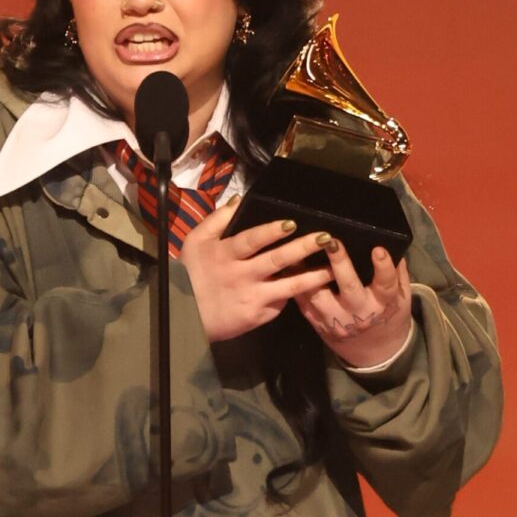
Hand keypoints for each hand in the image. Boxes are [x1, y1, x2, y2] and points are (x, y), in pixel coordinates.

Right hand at [179, 202, 335, 341]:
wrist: (184, 315)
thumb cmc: (190, 273)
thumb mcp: (195, 241)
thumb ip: (217, 219)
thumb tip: (240, 199)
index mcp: (226, 254)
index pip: (252, 240)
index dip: (271, 232)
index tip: (291, 224)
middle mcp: (242, 275)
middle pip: (277, 260)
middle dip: (303, 248)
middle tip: (326, 239)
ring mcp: (252, 297)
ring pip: (288, 287)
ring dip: (312, 277)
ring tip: (332, 269)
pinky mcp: (257, 316)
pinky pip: (280, 304)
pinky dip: (293, 295)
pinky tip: (311, 287)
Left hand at [294, 239, 412, 368]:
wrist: (373, 352)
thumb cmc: (388, 316)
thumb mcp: (401, 298)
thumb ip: (397, 273)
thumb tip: (392, 244)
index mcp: (382, 304)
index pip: (386, 285)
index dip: (384, 268)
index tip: (378, 250)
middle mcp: (358, 313)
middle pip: (348, 288)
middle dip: (340, 264)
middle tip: (332, 241)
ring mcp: (335, 320)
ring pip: (318, 296)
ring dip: (309, 273)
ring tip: (302, 249)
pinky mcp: (317, 323)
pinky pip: (304, 302)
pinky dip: (296, 284)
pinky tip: (291, 265)